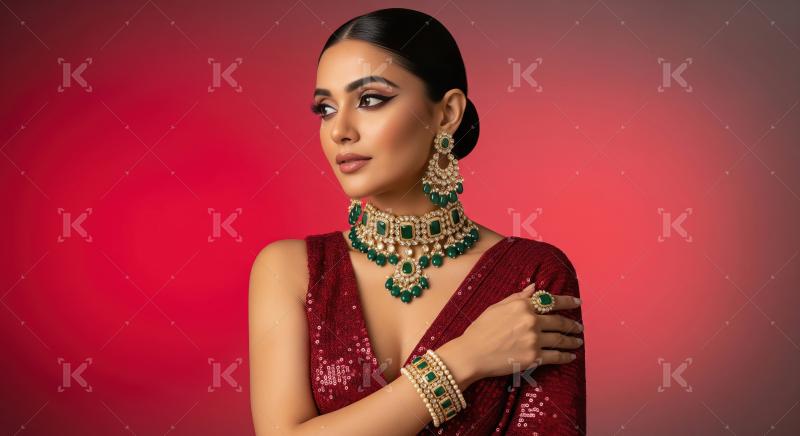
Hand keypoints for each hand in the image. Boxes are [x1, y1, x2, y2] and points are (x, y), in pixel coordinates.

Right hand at [454, 283, 583, 379]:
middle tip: (579, 326)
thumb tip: (534, 287)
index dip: (567, 301)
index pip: (551, 301)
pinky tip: (570, 356)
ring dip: (572, 340)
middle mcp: (531, 321)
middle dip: (572, 324)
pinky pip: (555, 356)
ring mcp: (534, 340)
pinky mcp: (534, 358)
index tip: (577, 302)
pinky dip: (565, 356)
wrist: (471, 354)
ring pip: (560, 339)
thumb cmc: (480, 329)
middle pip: (559, 321)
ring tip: (578, 341)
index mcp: (522, 306)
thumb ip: (517, 297)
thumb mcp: (496, 307)